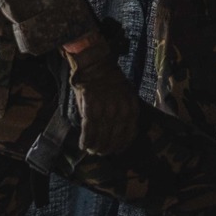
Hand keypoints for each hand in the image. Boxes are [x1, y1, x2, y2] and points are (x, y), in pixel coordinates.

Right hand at [67, 33, 138, 154]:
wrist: (94, 62)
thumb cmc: (108, 78)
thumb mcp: (124, 93)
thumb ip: (122, 112)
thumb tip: (115, 131)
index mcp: (131, 106)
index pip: (130, 133)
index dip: (122, 145)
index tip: (116, 151)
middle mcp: (121, 109)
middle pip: (115, 137)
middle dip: (107, 148)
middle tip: (100, 153)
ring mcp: (106, 108)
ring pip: (101, 135)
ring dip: (96, 146)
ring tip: (91, 150)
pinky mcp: (91, 107)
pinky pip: (89, 129)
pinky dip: (86, 139)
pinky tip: (83, 145)